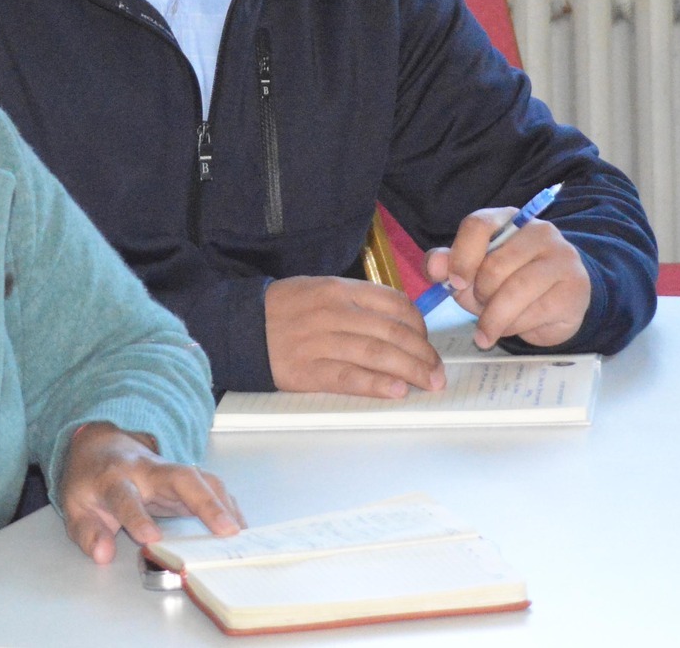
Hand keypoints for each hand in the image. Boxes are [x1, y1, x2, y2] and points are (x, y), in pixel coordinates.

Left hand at [56, 422, 241, 563]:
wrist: (100, 446)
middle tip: (226, 531)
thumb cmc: (89, 482)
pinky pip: (209, 484)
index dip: (137, 517)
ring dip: (223, 503)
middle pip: (181, 477)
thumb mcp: (75, 508)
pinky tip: (240, 525)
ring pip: (201, 477)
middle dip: (205, 502)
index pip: (126, 496)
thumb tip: (104, 554)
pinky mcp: (183, 476)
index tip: (151, 540)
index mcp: (114, 478)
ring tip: (241, 534)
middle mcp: (146, 470)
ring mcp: (168, 469)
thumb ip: (88, 533)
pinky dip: (227, 503)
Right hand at [264, 276, 444, 397]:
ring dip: (411, 371)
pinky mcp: (307, 371)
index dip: (419, 325)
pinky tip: (398, 390)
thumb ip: (358, 301)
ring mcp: (319, 342)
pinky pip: (349, 378)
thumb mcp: (320, 289)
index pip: (394, 304)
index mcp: (338, 289)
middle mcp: (332, 313)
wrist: (241, 328)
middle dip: (423, 354)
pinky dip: (377, 385)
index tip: (426, 342)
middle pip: (392, 332)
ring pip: (377, 355)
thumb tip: (401, 322)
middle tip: (438, 372)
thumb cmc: (286, 310)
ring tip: (429, 383)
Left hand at [424, 208, 591, 349]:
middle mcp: (538, 231)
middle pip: (495, 265)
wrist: (557, 304)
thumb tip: (434, 267)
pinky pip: (533, 312)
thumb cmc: (507, 283)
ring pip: (514, 290)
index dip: (461, 256)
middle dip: (478, 295)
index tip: (454, 283)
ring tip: (485, 330)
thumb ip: (449, 266)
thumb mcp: (473, 273)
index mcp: (507, 219)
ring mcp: (561, 257)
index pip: (478, 225)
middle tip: (478, 307)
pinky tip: (508, 330)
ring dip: (493, 317)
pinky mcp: (574, 288)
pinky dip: (513, 328)